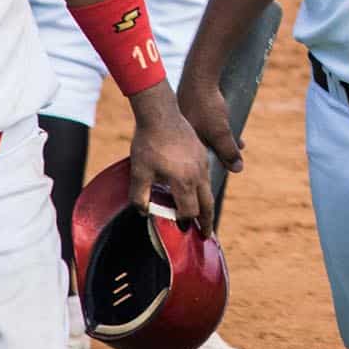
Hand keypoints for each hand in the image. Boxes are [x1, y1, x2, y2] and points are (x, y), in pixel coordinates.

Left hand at [126, 81, 214, 232]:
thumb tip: (143, 212)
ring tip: (203, 215)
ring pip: (209, 189)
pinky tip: (194, 188)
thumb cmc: (149, 143)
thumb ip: (140, 196)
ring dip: (206, 204)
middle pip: (207, 204)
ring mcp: (202, 162)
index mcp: (184, 181)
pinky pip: (206, 175)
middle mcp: (198, 174)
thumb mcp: (139, 172)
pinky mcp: (201, 152)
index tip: (177, 227)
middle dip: (207, 221)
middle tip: (206, 234)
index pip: (190, 211)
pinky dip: (203, 188)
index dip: (183, 221)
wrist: (160, 114)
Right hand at [177, 71, 244, 174]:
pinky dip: (219, 125)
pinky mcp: (191, 107)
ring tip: (240, 143)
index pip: (198, 162)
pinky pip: (206, 122)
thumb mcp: (220, 132)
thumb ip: (228, 151)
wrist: (199, 75)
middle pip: (203, 149)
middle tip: (236, 158)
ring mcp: (186, 119)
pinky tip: (232, 123)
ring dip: (224, 139)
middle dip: (221, 153)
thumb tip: (237, 169)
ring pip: (207, 135)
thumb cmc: (206, 106)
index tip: (228, 169)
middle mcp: (182, 132)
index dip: (213, 167)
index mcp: (185, 142)